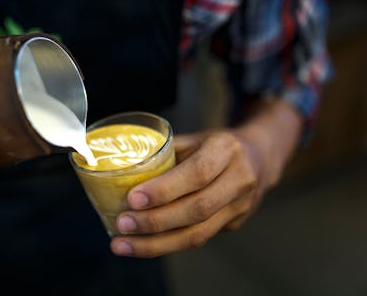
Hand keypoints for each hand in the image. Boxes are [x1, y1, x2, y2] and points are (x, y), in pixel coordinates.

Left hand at [110, 99, 301, 257]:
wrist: (260, 157)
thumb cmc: (215, 145)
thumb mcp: (195, 138)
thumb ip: (165, 152)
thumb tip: (123, 170)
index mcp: (226, 149)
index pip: (197, 173)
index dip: (164, 189)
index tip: (132, 198)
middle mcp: (239, 179)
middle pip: (197, 209)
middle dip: (155, 222)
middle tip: (122, 225)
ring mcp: (241, 206)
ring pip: (198, 233)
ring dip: (156, 244)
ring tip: (123, 245)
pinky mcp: (235, 224)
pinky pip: (198, 238)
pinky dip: (167, 244)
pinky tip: (142, 245)